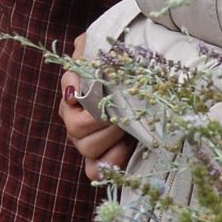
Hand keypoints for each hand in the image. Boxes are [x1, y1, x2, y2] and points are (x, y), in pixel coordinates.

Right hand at [59, 34, 132, 179]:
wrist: (152, 91)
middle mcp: (76, 120)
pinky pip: (95, 171)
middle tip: (122, 112)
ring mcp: (87, 142)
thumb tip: (75, 75)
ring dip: (110, 140)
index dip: (79, 93)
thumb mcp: (108, 50)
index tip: (97, 88)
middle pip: (75, 128)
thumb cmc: (129, 69)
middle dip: (102, 120)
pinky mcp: (103, 160)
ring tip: (128, 129)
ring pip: (86, 150)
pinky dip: (109, 163)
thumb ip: (87, 52)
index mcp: (75, 94)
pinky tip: (126, 150)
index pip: (69, 94)